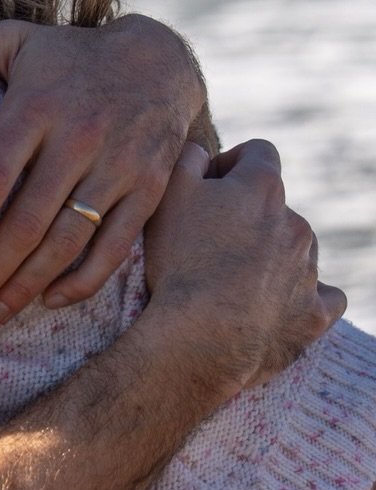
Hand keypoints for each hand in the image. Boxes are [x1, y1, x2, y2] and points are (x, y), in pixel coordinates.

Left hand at [0, 14, 205, 323]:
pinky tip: (50, 300)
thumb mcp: (16, 39)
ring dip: (27, 286)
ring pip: (67, 242)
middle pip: (27, 222)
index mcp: (37, 107)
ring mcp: (118, 167)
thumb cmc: (71, 56)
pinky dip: (84, 281)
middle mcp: (79, 139)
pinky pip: (115, 246)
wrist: (161, 59)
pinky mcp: (148, 189)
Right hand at [143, 140, 344, 394]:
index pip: (258, 153)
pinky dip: (302, 297)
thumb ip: (186, 159)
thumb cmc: (180, 261)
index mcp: (263, 188)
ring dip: (271, 256)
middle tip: (207, 244)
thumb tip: (202, 152)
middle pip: (275, 207)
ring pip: (297, 251)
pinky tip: (278, 305)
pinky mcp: (315, 313)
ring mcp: (310, 269)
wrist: (201, 337)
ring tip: (230, 282)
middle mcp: (297, 223)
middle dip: (248, 218)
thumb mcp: (166, 195)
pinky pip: (322, 297)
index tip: (208, 186)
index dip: (231, 164)